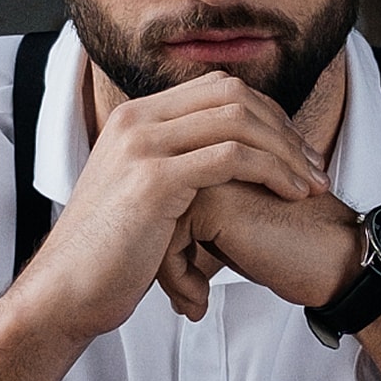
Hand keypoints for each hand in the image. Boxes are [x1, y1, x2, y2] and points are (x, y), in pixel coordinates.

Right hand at [11, 70, 329, 341]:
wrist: (66, 290)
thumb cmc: (108, 257)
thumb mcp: (140, 197)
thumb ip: (173, 169)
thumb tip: (218, 167)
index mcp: (133, 118)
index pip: (216, 89)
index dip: (265, 114)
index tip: (295, 152)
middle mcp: (136, 120)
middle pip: (233, 95)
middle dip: (283, 128)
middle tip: (314, 167)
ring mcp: (143, 145)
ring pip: (238, 120)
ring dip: (286, 151)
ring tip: (311, 184)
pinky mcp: (154, 178)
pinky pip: (231, 157)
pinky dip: (270, 171)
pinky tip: (289, 195)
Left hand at [157, 180, 365, 319]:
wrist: (338, 260)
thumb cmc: (294, 251)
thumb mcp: (235, 236)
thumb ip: (201, 226)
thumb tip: (157, 248)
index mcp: (216, 160)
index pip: (165, 203)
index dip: (171, 251)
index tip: (185, 287)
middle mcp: (212, 158)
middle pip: (157, 212)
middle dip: (165, 263)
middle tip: (186, 300)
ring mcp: (211, 173)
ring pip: (157, 226)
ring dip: (171, 274)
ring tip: (193, 302)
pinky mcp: (214, 198)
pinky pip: (169, 240)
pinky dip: (179, 278)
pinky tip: (200, 302)